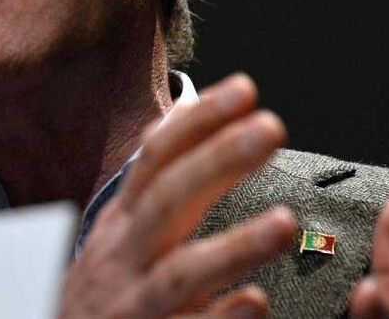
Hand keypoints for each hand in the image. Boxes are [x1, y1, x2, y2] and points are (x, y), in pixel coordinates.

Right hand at [58, 74, 296, 317]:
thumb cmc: (104, 290)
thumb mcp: (117, 226)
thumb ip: (154, 173)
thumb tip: (188, 107)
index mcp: (123, 221)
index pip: (156, 158)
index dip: (198, 122)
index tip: (243, 90)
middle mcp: (124, 256)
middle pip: (167, 199)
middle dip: (218, 160)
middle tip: (269, 128)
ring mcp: (133, 304)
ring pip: (181, 272)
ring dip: (234, 245)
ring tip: (284, 223)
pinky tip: (254, 303)